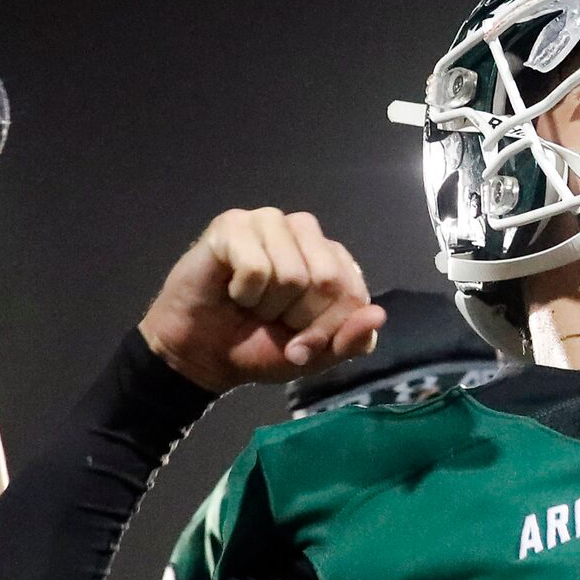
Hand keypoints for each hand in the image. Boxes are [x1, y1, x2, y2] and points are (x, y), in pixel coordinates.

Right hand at [139, 208, 386, 391]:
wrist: (201, 356)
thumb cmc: (258, 348)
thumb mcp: (314, 356)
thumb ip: (350, 340)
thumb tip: (378, 314)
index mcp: (333, 259)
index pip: (353, 293)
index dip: (327, 330)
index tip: (302, 346)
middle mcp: (305, 233)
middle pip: (327, 280)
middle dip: (300, 319)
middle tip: (273, 322)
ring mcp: (269, 222)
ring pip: (292, 273)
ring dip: (269, 305)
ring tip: (252, 304)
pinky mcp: (233, 224)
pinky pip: (256, 266)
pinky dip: (244, 292)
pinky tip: (233, 290)